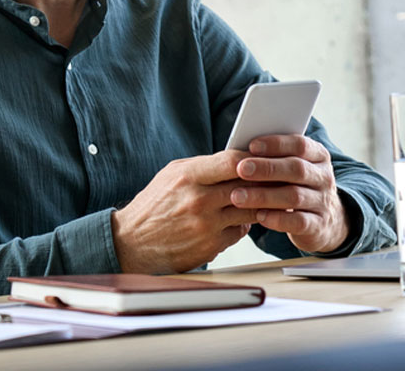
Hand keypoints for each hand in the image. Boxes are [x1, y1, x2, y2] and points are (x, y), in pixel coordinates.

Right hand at [111, 151, 257, 273]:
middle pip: (247, 185)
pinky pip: (240, 231)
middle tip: (273, 178)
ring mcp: (206, 225)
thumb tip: (237, 160)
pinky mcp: (210, 246)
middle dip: (263, 181)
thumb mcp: (172, 174)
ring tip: (261, 198)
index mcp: (189, 176)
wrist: (131, 242)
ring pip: (250, 210)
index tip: (260, 158)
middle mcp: (199, 200)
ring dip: (258, 204)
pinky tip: (239, 218)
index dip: (252, 159)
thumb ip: (204, 166)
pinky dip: (243, 224)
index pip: (232, 161)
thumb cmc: (154, 205)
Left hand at [229, 135, 350, 253]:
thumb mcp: (292, 168)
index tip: (251, 146)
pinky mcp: (318, 225)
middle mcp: (324, 177)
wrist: (325, 221)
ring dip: (264, 195)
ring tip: (238, 196)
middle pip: (297, 169)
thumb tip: (241, 151)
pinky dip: (277, 219)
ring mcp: (323, 202)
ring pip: (294, 196)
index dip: (276, 144)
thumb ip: (274, 158)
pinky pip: (298, 222)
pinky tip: (259, 216)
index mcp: (318, 156)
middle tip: (241, 169)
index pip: (300, 145)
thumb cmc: (297, 187)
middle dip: (267, 168)